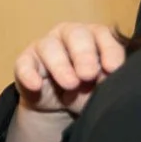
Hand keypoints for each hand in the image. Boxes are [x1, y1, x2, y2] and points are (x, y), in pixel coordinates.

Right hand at [4, 21, 125, 141]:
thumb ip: (110, 80)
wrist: (60, 107)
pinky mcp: (26, 63)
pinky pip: (24, 64)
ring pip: (49, 47)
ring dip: (60, 65)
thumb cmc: (88, 90)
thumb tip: (116, 79)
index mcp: (94, 37)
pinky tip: (36, 84)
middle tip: (89, 74)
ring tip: (70, 84)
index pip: (103, 35)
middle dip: (84, 54)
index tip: (114, 68)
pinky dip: (28, 74)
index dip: (109, 49)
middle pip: (75, 34)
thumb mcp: (103, 87)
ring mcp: (45, 47)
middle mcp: (69, 36)